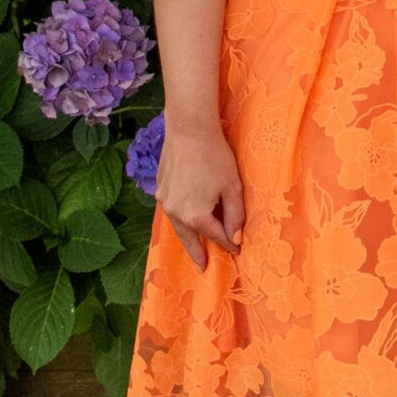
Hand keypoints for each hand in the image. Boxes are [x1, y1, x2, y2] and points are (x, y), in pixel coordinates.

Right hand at [156, 123, 244, 269]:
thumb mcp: (232, 188)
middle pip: (190, 238)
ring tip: (192, 247)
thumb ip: (235, 216)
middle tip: (202, 267)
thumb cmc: (215, 156)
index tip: (237, 251)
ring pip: (177, 225)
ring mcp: (164, 201)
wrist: (188, 129)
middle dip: (198, 253)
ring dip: (186, 236)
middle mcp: (176, 213)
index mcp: (196, 216)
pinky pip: (171, 209)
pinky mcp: (159, 188)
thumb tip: (234, 239)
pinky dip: (179, 218)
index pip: (216, 237)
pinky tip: (183, 218)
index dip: (228, 244)